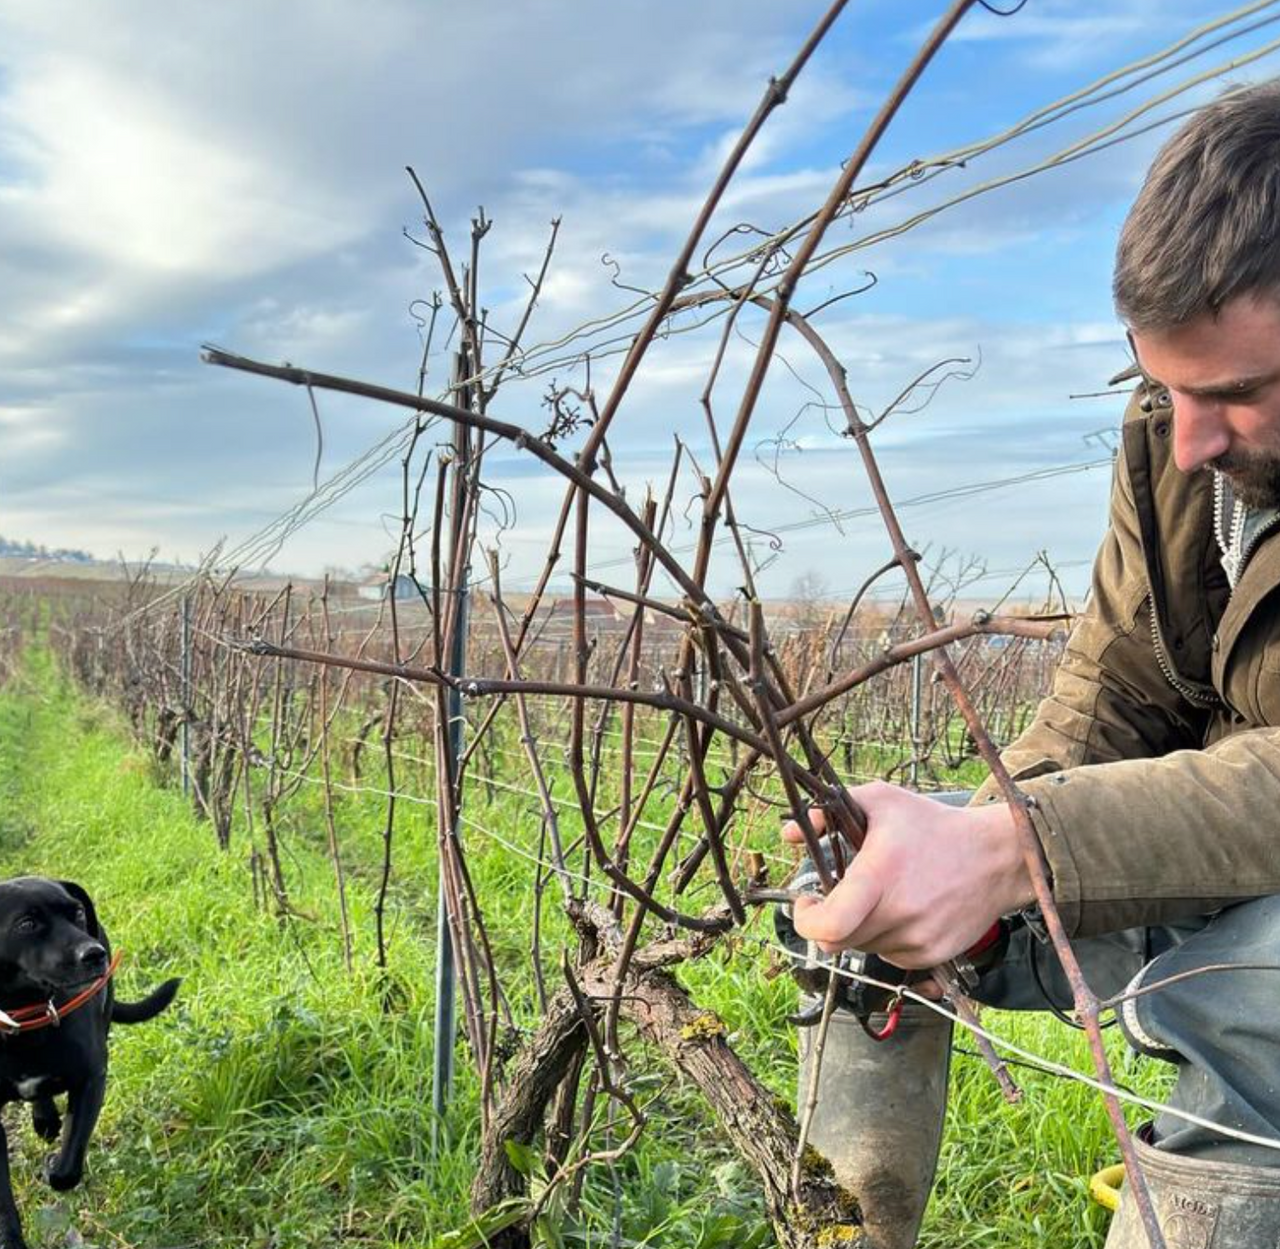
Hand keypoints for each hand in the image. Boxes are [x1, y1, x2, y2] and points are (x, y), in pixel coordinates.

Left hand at [781, 780, 1033, 968]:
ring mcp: (918, 939)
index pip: (830, 926)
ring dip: (859, 928)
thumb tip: (790, 834)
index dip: (806, 922)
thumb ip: (828, 813)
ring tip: (880, 896)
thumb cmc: (934, 826)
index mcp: (881, 877)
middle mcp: (900, 914)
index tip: (806, 903)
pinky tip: (903, 909)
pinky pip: (891, 956)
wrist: (996, 857)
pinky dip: (885, 938)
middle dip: (829, 920)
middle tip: (837, 897)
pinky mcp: (933, 954)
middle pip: (840, 941)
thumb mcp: (880, 802)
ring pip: (864, 948)